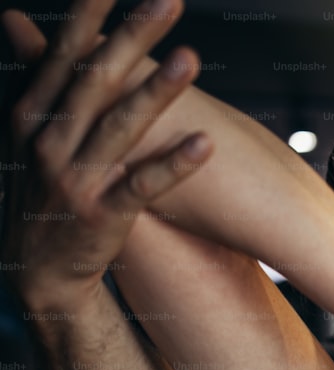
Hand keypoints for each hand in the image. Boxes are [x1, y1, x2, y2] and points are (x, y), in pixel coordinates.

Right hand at [1, 0, 210, 307]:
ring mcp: (75, 179)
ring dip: (156, 92)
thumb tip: (14, 19)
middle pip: (95, 80)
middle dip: (133, 37)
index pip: (65, 55)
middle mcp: (50, 141)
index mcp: (32, 114)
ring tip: (192, 59)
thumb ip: (36, 77)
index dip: (89, 15)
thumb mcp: (27, 131)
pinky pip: (143, 185)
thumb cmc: (42, 189)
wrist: (37, 269)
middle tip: (170, 1)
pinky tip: (205, 144)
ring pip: (120, 128)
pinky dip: (173, 164)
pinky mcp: (103, 215)